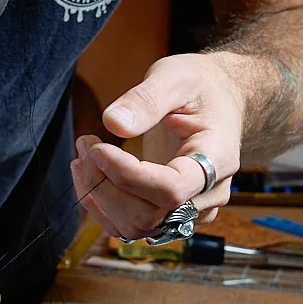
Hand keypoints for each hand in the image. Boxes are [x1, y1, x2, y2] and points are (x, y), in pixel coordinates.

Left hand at [72, 53, 246, 240]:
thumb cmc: (200, 85)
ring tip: (84, 157)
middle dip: (107, 184)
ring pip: (137, 226)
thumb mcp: (175, 77)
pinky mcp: (170, 212)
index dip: (127, 176)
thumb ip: (146, 99)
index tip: (97, 149)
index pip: (171, 189)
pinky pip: (131, 226)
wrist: (218, 98)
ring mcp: (191, 208)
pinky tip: (87, 176)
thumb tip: (113, 123)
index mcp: (218, 159)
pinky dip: (102, 207)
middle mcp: (209, 193)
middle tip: (86, 146)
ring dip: (100, 197)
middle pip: (150, 215)